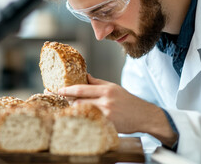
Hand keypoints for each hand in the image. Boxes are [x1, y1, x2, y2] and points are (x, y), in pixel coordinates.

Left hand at [58, 74, 176, 145]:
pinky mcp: (109, 125)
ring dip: (73, 112)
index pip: (82, 88)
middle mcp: (106, 100)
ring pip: (83, 112)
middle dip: (67, 102)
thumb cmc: (128, 101)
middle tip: (57, 101)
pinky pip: (91, 122)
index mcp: (106, 89)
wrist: (144, 115)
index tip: (56, 90)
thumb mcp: (114, 87)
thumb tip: (84, 76)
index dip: (67, 90)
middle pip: (79, 102)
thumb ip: (98, 83)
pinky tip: (77, 121)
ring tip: (65, 112)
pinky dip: (83, 121)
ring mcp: (107, 114)